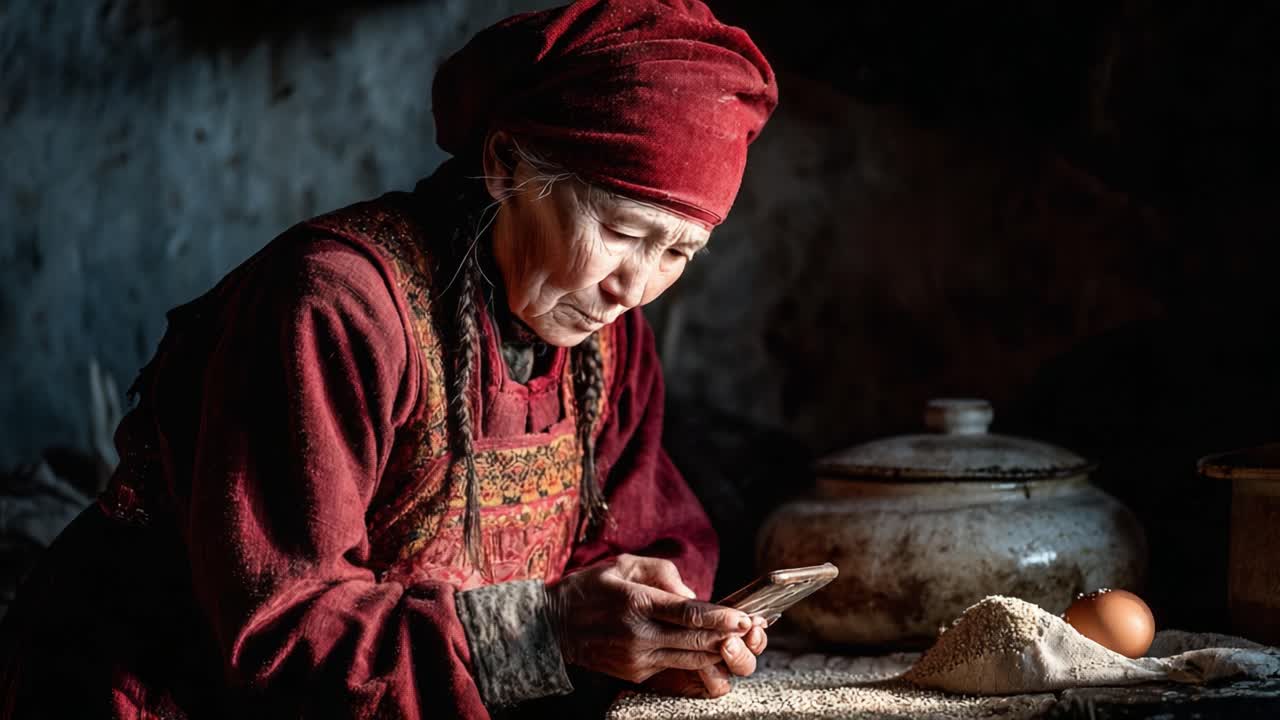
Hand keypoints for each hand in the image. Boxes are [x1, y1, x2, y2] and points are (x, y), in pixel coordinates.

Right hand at [545, 554, 753, 683]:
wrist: (553, 628)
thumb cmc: (591, 589)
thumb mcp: (624, 565)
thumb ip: (663, 574)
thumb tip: (694, 596)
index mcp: (637, 603)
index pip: (689, 614)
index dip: (721, 618)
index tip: (745, 617)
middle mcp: (639, 635)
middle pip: (697, 641)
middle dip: (730, 636)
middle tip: (755, 628)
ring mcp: (638, 659)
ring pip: (692, 660)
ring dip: (719, 651)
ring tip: (740, 640)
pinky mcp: (636, 675)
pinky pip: (676, 667)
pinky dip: (696, 659)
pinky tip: (711, 649)